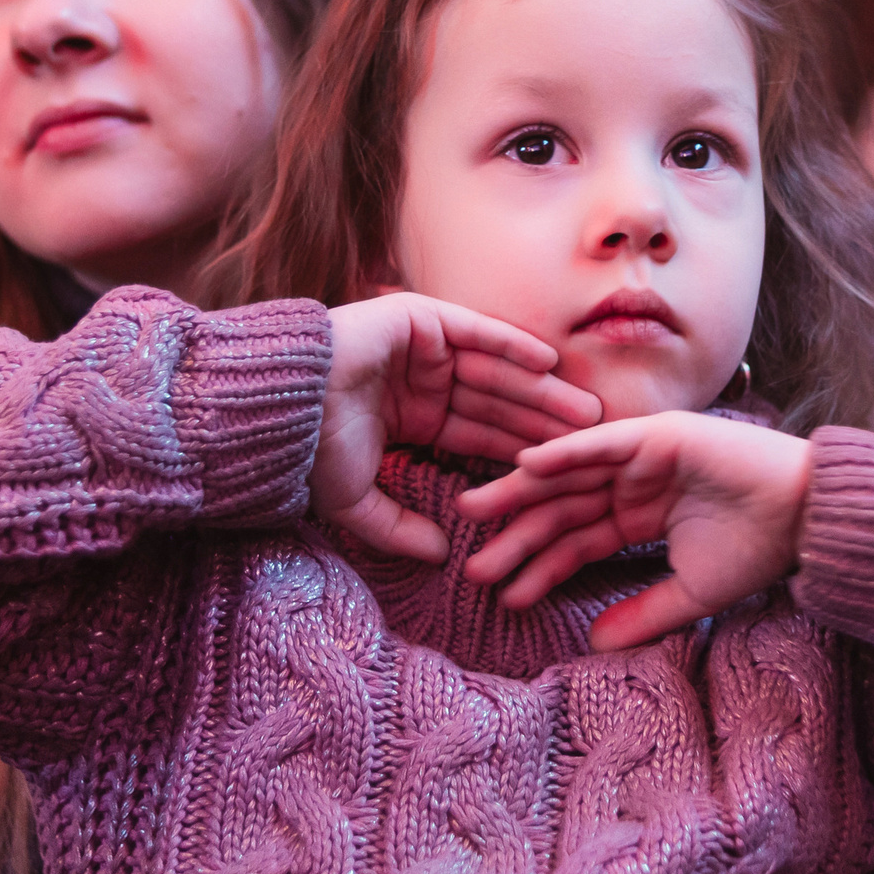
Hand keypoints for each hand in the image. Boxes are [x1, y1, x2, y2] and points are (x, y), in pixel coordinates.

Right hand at [317, 293, 600, 560]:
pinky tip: (548, 363)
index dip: (520, 450)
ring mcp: (423, 348)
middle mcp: (422, 382)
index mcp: (411, 421)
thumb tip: (439, 554)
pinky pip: (476, 332)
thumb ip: (398, 528)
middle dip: (544, 419)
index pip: (479, 436)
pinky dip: (512, 345)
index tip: (563, 469)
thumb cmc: (310, 452)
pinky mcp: (420, 319)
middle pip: (498, 403)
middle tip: (594, 437)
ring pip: (495, 370)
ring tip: (584, 407)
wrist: (279, 407)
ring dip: (540, 386)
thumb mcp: (358, 502)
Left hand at [456, 413, 810, 650]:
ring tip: (474, 511)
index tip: (501, 594)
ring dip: (521, 491)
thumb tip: (593, 645)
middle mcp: (632, 483)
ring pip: (568, 475)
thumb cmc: (757, 550)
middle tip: (472, 564)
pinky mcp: (657, 435)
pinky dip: (563, 452)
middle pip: (560, 509)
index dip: (538, 566)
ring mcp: (641, 456)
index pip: (575, 542)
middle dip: (516, 535)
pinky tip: (525, 465)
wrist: (804, 515)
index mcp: (637, 515)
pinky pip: (600, 444)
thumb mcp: (690, 592)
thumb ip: (642, 615)